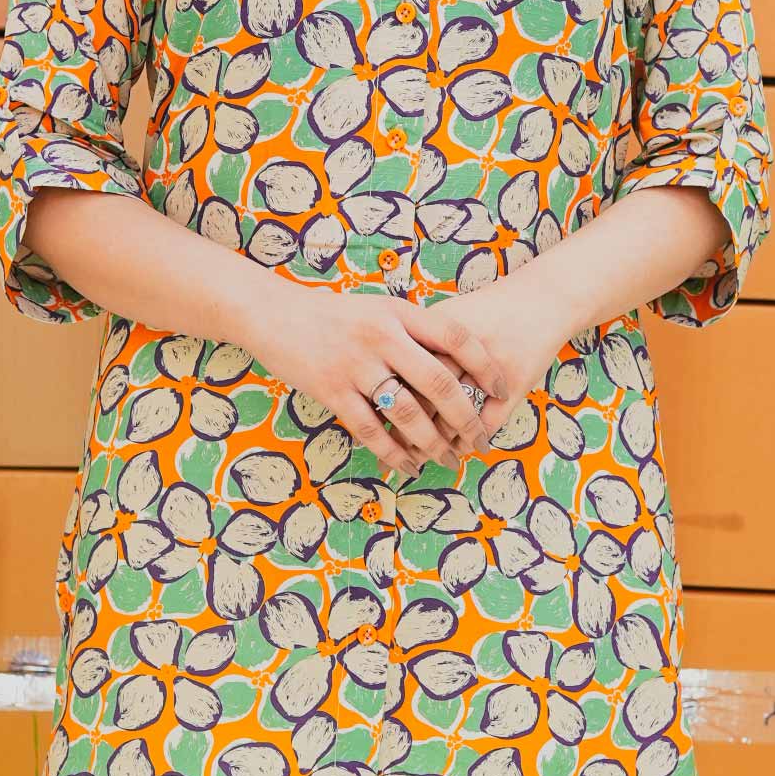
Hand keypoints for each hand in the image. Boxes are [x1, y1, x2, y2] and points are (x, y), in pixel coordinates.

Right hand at [249, 285, 499, 476]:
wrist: (274, 313)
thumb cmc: (333, 315)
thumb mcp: (378, 309)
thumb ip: (414, 330)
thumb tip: (458, 357)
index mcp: (399, 313)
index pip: (456, 338)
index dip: (484, 366)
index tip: (501, 390)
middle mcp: (381, 337)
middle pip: (439, 381)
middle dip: (467, 416)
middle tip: (481, 439)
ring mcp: (356, 365)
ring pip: (408, 413)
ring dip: (433, 442)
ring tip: (449, 459)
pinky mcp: (332, 391)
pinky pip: (371, 430)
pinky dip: (394, 452)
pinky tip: (409, 466)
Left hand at [386, 277, 566, 459]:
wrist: (542, 297)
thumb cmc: (488, 309)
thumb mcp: (448, 316)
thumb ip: (417, 342)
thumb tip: (382, 378)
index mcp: (438, 329)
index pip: (403, 373)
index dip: (386, 403)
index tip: (374, 425)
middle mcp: (461, 349)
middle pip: (425, 399)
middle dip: (408, 433)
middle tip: (396, 455)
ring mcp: (490, 367)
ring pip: (455, 417)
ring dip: (440, 443)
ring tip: (425, 459)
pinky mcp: (516, 382)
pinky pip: (488, 421)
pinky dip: (473, 440)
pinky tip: (463, 449)